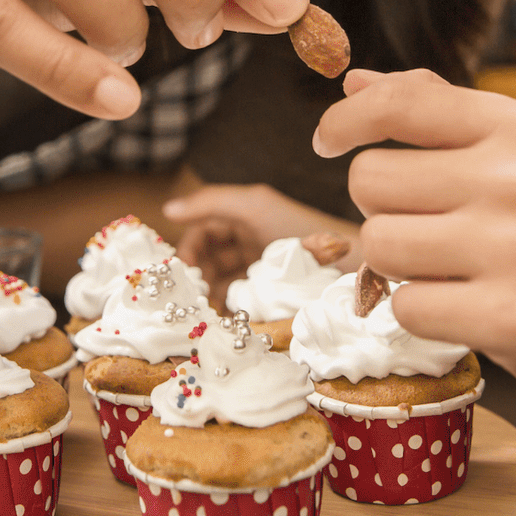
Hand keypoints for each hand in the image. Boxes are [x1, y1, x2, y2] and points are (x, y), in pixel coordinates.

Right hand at [163, 183, 363, 298]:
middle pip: (208, 256)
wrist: (346, 264)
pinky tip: (224, 313)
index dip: (187, 248)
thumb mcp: (252, 206)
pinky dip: (227, 303)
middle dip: (197, 273)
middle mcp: (248, 237)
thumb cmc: (298, 228)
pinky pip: (237, 295)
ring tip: (207, 307)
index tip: (180, 272)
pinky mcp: (268, 288)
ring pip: (220, 279)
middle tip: (192, 295)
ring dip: (211, 292)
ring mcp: (258, 263)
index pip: (201, 229)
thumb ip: (209, 202)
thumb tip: (168, 209)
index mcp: (243, 214)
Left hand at [313, 69, 515, 406]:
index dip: (344, 122)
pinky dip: (425, 313)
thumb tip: (355, 83)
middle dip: (382, 210)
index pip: (398, 103)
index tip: (328, 143)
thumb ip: (434, 111)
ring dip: (398, 267)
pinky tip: (469, 308)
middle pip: (368, 181)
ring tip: (450, 269)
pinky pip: (406, 307)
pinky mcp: (513, 318)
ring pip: (379, 245)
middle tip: (431, 230)